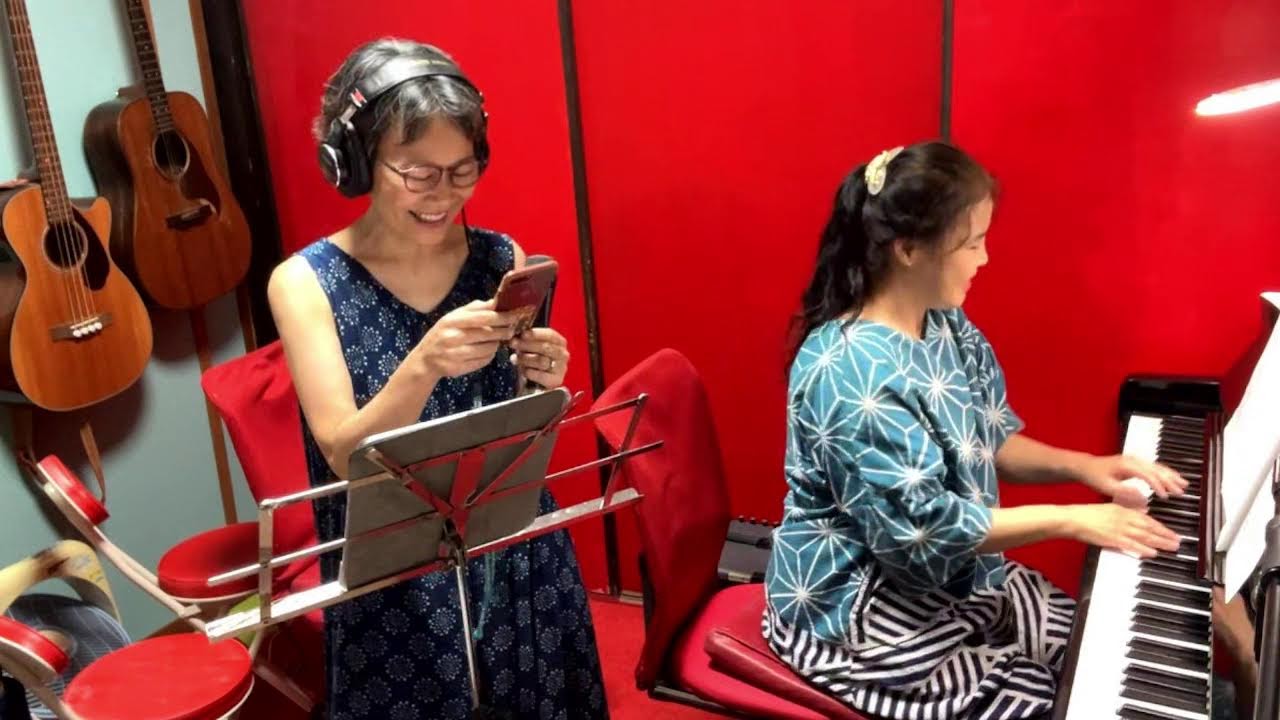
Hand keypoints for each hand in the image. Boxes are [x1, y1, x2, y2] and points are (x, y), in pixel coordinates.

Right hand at [415, 300, 515, 378]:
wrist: (425, 359)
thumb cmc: (443, 334)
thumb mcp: (453, 317)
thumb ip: (474, 309)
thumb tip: (495, 301)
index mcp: (452, 321)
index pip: (483, 317)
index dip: (502, 316)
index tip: (515, 315)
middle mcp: (453, 337)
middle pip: (488, 333)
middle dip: (504, 331)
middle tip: (511, 329)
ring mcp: (456, 354)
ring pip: (488, 348)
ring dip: (497, 344)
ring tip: (497, 340)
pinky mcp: (460, 368)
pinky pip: (484, 360)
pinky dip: (490, 355)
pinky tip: (487, 350)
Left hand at [510, 327, 568, 387]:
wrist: (537, 384)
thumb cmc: (534, 361)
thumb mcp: (532, 348)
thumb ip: (528, 340)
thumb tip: (516, 336)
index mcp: (559, 342)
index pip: (550, 335)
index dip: (536, 334)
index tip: (523, 334)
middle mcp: (563, 354)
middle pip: (545, 347)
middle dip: (527, 345)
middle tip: (513, 343)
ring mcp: (561, 368)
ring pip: (542, 361)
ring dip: (526, 359)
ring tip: (515, 358)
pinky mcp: (556, 381)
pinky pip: (541, 375)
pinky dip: (530, 372)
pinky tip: (524, 370)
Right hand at [1065, 503, 1180, 557]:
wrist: (1073, 519)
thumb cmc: (1087, 514)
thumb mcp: (1109, 507)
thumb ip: (1126, 510)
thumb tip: (1140, 512)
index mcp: (1123, 510)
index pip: (1147, 519)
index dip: (1161, 526)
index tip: (1171, 532)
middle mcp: (1124, 518)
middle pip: (1149, 528)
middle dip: (1166, 535)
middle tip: (1178, 541)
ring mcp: (1119, 529)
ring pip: (1145, 536)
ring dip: (1160, 542)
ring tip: (1172, 547)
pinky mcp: (1113, 539)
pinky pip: (1132, 545)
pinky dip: (1144, 549)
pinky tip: (1153, 552)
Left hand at [1074, 453, 1187, 501]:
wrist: (1086, 466)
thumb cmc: (1094, 477)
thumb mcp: (1107, 487)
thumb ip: (1125, 493)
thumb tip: (1143, 499)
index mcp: (1127, 465)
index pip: (1148, 475)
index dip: (1158, 486)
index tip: (1166, 497)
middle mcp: (1133, 460)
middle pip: (1156, 469)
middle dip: (1170, 480)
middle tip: (1181, 491)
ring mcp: (1134, 460)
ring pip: (1157, 467)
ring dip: (1170, 475)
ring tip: (1183, 484)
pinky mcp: (1135, 463)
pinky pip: (1153, 466)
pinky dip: (1164, 472)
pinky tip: (1173, 478)